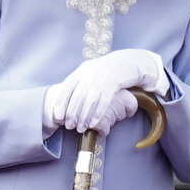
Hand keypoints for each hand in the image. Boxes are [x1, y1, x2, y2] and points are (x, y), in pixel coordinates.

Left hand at [53, 49, 168, 131]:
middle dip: (72, 114)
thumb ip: (82, 81)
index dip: (61, 103)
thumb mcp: (94, 72)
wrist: (132, 61)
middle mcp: (90, 73)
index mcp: (83, 70)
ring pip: (89, 101)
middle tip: (70, 126)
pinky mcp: (114, 82)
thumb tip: (69, 98)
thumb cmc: (111, 70)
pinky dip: (97, 113)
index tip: (58, 116)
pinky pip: (103, 101)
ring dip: (84, 117)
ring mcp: (102, 77)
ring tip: (81, 128)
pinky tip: (93, 123)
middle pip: (77, 97)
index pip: (66, 87)